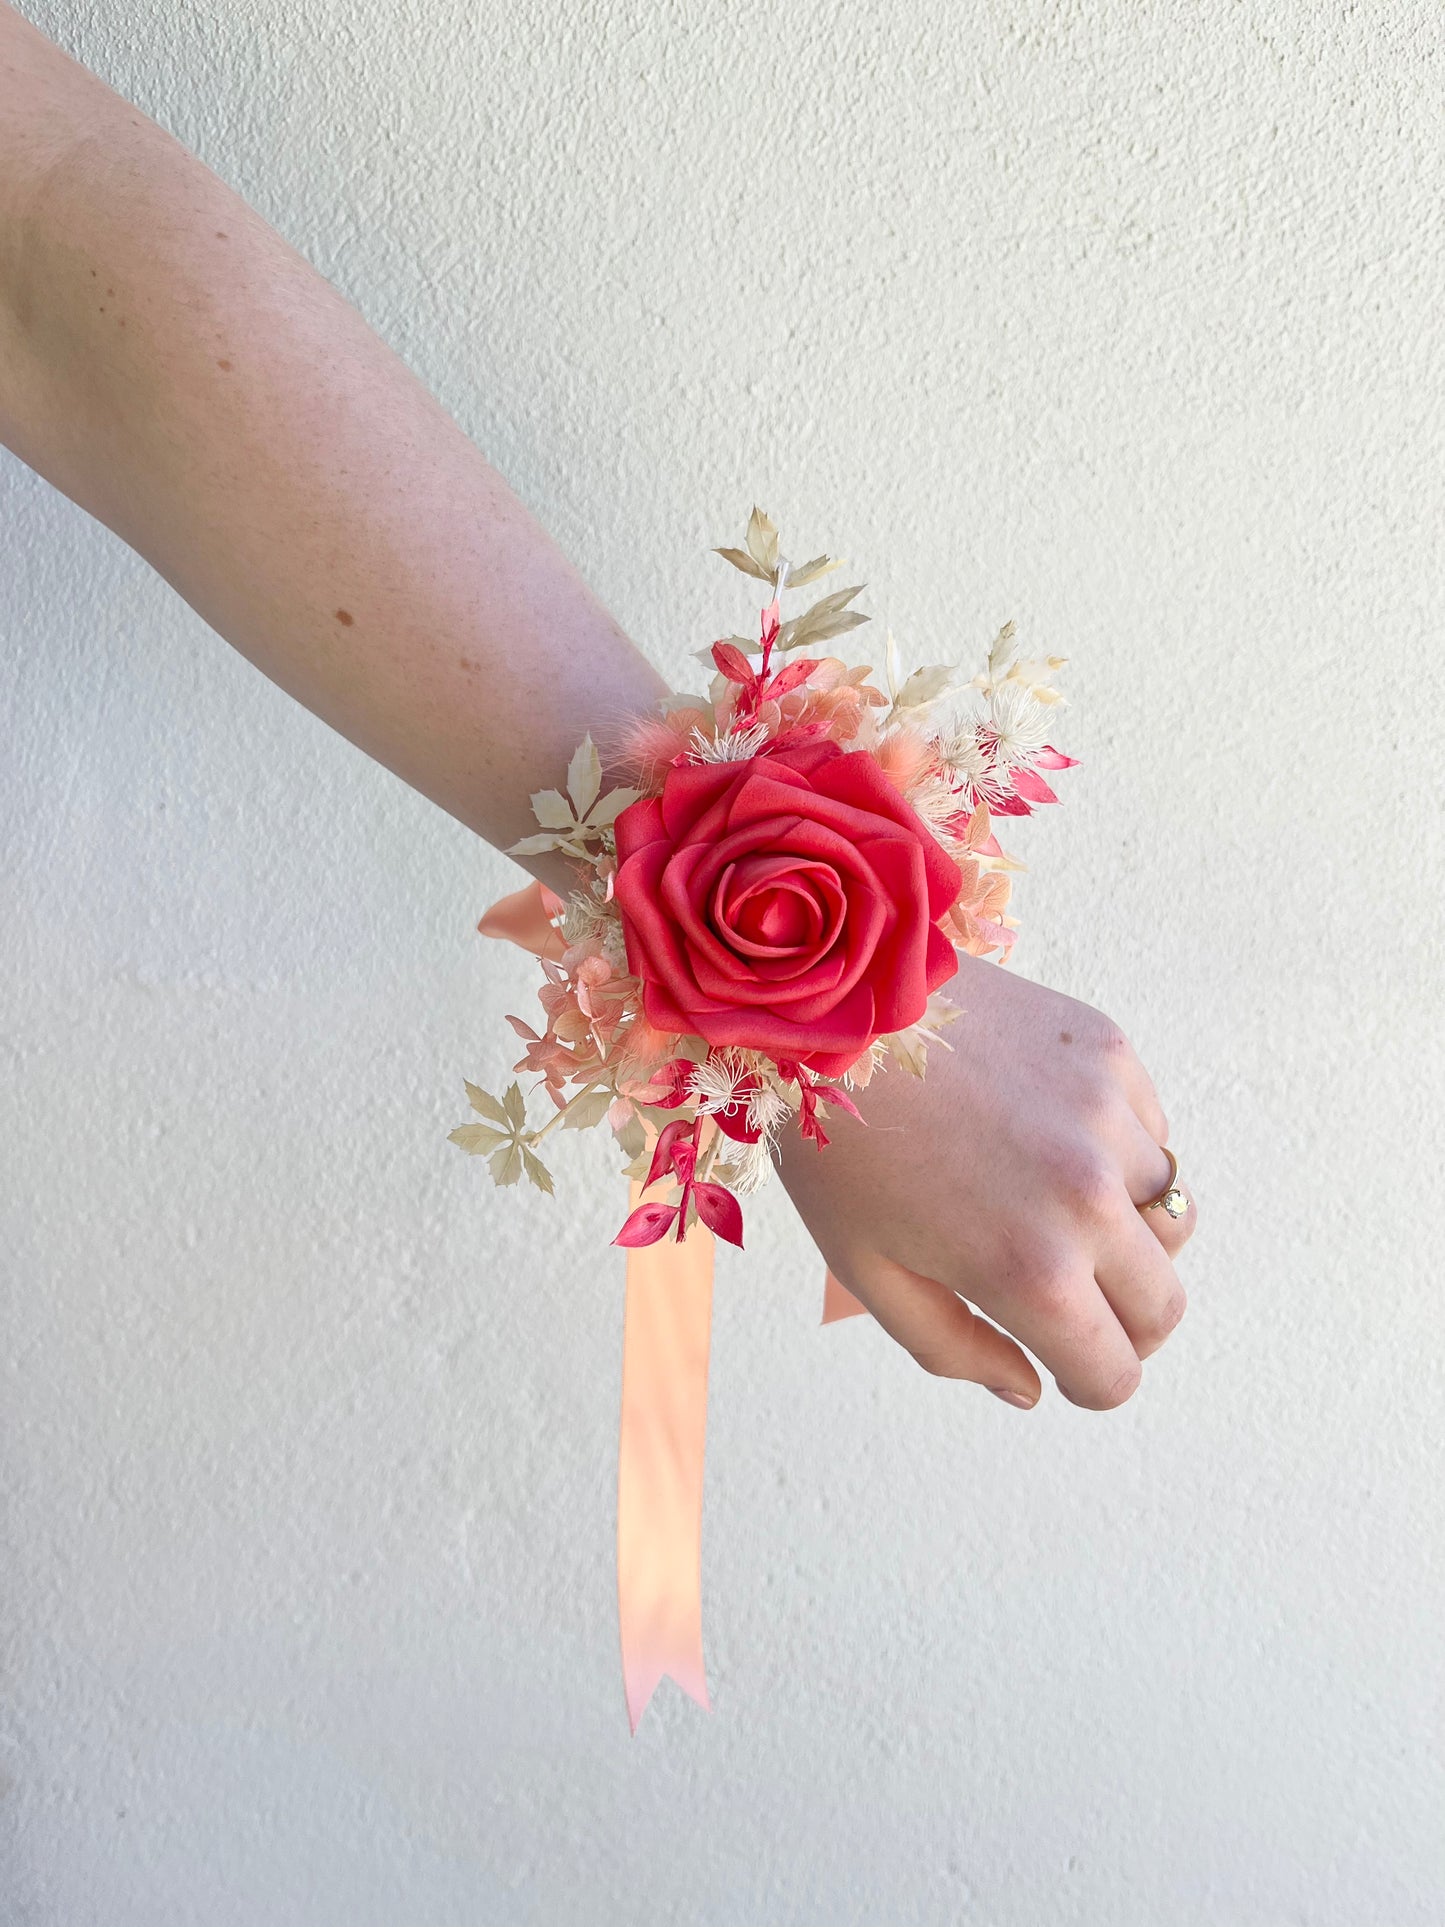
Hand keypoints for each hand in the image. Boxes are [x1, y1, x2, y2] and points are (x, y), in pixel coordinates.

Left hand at [778, 955, 1195, 1409]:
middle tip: (1069, 1297)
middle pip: (1164, 1307)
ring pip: (1170, 1216)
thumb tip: (1031, 1388)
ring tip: (1049, 1201)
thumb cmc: (839, 1143)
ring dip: (1126, 1229)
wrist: (835, 1002)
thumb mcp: (867, 1269)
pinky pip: (1151, 1134)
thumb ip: (953, 1346)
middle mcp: (1088, 1198)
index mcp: (1029, 1269)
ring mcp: (1108, 1119)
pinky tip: (1045, 1131)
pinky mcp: (1112, 1054)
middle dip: (1124, 1321)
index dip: (1088, 1380)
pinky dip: (1119, 1151)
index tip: (1065, 1362)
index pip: (1115, 1372)